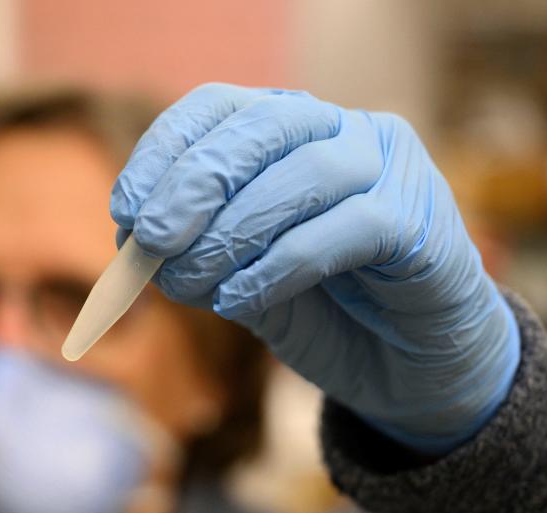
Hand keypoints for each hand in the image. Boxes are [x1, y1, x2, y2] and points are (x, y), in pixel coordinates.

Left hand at [110, 83, 519, 453]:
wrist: (406, 371)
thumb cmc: (322, 313)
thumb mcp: (240, 280)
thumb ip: (198, 253)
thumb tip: (134, 240)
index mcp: (291, 132)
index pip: (219, 108)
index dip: (165, 151)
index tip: (125, 210)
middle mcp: (344, 132)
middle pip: (263, 128)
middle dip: (195, 184)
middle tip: (150, 240)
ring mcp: (391, 169)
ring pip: (305, 174)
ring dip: (232, 233)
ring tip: (190, 284)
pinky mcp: (421, 220)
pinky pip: (346, 229)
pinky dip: (279, 265)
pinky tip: (237, 301)